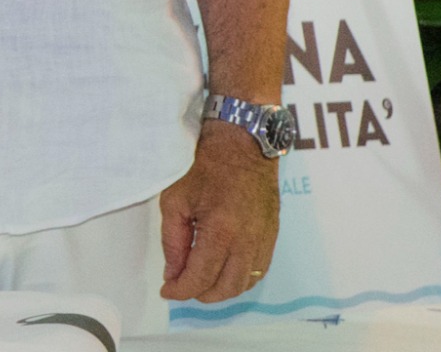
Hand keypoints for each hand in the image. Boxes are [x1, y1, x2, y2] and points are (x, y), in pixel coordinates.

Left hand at [159, 123, 279, 302]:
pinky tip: (223, 272)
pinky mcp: (272, 237)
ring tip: (200, 280)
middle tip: (181, 285)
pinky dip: (240, 279)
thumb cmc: (203, 166)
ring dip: (221, 290)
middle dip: (200, 293)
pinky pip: (259, 271)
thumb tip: (173, 273)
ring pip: (245, 283)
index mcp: (221, 231)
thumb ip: (173, 241)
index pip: (201, 277)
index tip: (167, 291)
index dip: (181, 290)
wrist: (243, 146)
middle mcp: (248, 242)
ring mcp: (264, 241)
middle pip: (226, 288)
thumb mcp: (175, 200)